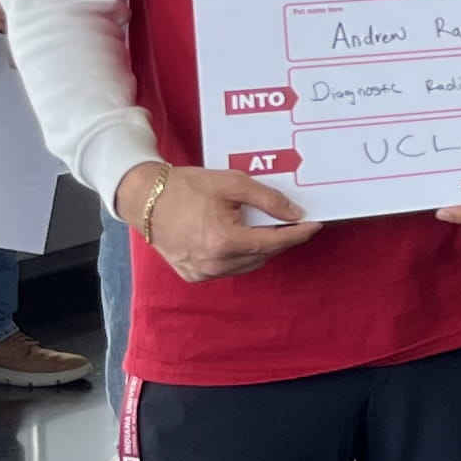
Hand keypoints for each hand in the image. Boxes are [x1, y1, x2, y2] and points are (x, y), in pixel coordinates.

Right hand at [124, 161, 319, 282]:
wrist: (146, 198)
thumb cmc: (187, 188)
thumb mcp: (232, 185)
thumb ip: (268, 200)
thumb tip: (295, 213)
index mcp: (225, 241)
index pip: (274, 242)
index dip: (297, 234)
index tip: (314, 225)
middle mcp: (214, 263)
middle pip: (263, 255)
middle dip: (277, 238)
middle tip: (286, 220)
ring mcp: (202, 273)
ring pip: (247, 265)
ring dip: (258, 249)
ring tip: (255, 226)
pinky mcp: (193, 276)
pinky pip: (228, 269)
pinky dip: (237, 256)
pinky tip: (234, 238)